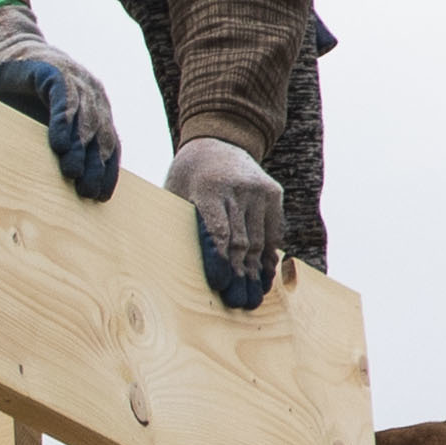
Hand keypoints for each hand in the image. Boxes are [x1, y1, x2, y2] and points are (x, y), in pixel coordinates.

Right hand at [0, 0, 122, 202]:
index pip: (110, 144)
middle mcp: (94, 95)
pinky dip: (62, 123)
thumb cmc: (28, 93)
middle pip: (101, 136)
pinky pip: (63, 100)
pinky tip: (57, 144)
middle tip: (87, 193)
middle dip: (95, 167)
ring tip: (72, 174)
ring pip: (85, 120)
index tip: (101, 197)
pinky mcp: (56, 72)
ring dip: (79, 149)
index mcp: (98, 108)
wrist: (11, 51)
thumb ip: (60, 141)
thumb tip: (60, 181)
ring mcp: (77, 81)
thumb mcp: (47, 121)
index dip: (107, 171)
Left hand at [168, 140, 287, 308]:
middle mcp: (239, 188)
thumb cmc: (187, 176)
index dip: (219, 260)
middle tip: (239, 303)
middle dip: (239, 274)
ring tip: (253, 297)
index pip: (217, 231)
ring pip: (258, 239)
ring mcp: (259, 190)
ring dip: (256, 271)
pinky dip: (268, 255)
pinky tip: (265, 276)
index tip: (221, 286)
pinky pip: (272, 231)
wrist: (219, 141)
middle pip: (240, 239)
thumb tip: (172, 267)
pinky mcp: (273, 193)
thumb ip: (182, 223)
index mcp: (209, 188)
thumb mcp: (175, 192)